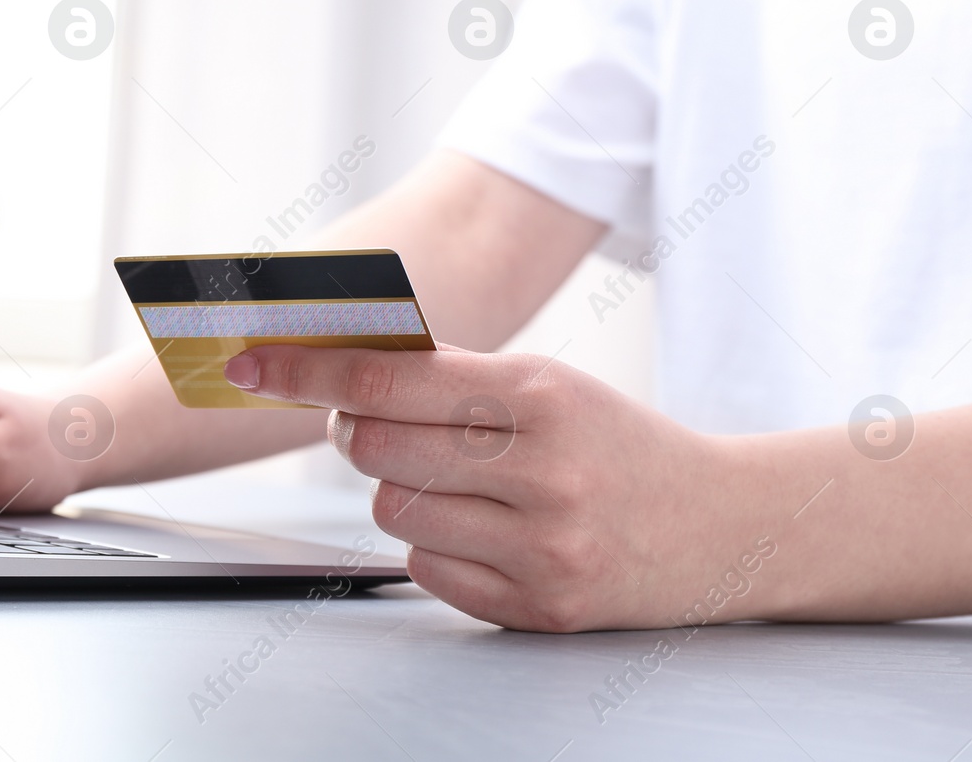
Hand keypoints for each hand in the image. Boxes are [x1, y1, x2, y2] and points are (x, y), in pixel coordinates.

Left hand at [224, 344, 768, 631]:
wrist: (724, 526)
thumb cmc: (616, 442)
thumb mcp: (547, 384)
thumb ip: (448, 376)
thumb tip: (333, 361)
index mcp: (542, 396)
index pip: (388, 380)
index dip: (305, 369)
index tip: (248, 361)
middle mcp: (543, 474)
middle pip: (373, 450)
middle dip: (354, 431)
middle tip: (369, 421)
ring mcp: (543, 550)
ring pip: (393, 512)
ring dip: (402, 491)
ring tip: (457, 481)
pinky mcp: (540, 609)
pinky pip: (426, 570)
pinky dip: (435, 546)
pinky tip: (484, 530)